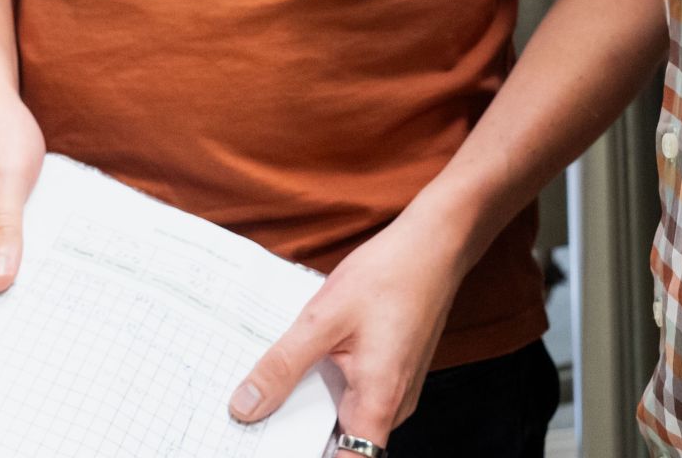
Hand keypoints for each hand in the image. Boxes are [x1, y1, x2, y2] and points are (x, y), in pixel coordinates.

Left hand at [229, 212, 463, 447]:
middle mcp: (393, 405)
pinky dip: (330, 385)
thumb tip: (246, 405)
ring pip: (348, 415)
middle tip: (261, 414)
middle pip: (342, 442)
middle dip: (300, 429)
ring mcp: (396, 390)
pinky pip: (357, 394)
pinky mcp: (393, 373)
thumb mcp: (322, 319)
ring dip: (314, 405)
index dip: (307, 456)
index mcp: (378, 401)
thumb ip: (283, 366)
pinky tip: (311, 360)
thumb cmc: (390, 275)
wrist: (434, 245)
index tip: (274, 446)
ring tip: (280, 383)